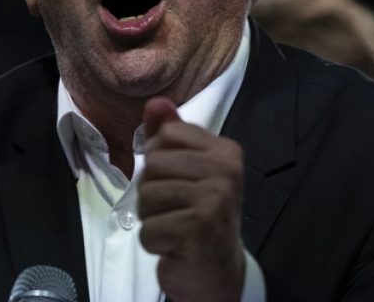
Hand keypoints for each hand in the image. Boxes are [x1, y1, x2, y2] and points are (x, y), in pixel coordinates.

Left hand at [138, 97, 245, 301]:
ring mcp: (215, 198)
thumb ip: (168, 135)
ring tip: (175, 226)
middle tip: (175, 210)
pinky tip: (175, 245)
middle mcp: (226, 170)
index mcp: (225, 150)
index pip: (166, 134)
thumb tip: (155, 102)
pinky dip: (154, 242)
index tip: (176, 181)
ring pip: (146, 196)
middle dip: (151, 192)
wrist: (217, 271)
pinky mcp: (200, 226)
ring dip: (151, 218)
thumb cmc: (198, 216)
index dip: (157, 159)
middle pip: (152, 164)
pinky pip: (149, 228)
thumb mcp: (184, 170)